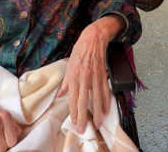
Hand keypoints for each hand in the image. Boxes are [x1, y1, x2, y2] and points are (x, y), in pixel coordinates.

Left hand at [56, 15, 124, 133]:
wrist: (93, 38)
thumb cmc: (79, 51)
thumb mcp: (69, 64)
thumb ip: (65, 82)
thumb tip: (61, 95)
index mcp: (74, 75)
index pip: (73, 97)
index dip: (74, 111)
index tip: (75, 122)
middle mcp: (84, 77)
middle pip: (84, 101)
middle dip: (84, 116)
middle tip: (84, 129)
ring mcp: (95, 76)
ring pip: (96, 98)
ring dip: (97, 113)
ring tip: (97, 124)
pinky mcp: (103, 74)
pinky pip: (105, 90)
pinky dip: (106, 101)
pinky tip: (106, 110)